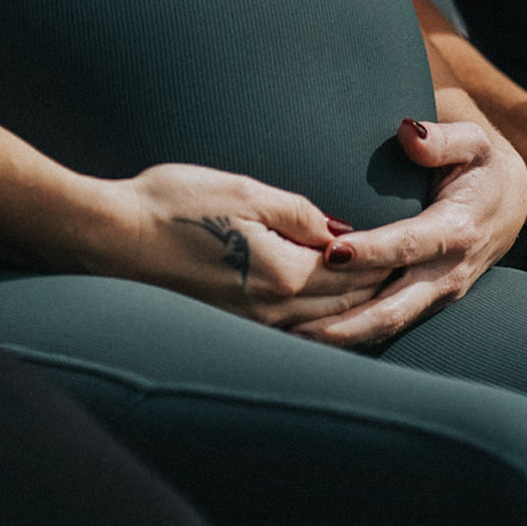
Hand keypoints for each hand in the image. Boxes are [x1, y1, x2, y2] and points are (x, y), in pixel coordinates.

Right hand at [82, 163, 390, 327]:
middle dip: (382, 291)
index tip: (419, 251)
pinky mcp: (229, 326)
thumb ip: (296, 212)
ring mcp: (250, 325)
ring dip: (355, 315)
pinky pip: (292, 335)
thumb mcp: (241, 190)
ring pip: (322, 328)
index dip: (388, 260)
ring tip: (384, 303)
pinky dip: (320, 328)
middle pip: (345, 305)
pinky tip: (325, 322)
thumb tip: (341, 231)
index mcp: (284, 273)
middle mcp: (273, 311)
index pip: (355, 270)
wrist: (107, 238)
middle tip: (418, 278)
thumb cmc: (170, 203)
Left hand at [290, 117, 526, 346]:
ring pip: (388, 325)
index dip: (371, 251)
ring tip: (293, 338)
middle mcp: (447, 273)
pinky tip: (311, 338)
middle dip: (346, 319)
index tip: (333, 252)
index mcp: (456, 231)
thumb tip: (408, 131)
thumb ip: (443, 139)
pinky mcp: (424, 304)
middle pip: (393, 307)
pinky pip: (388, 326)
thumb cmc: (481, 166)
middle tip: (297, 321)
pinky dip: (352, 336)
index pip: (407, 245)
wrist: (508, 203)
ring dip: (342, 336)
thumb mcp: (474, 143)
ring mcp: (436, 295)